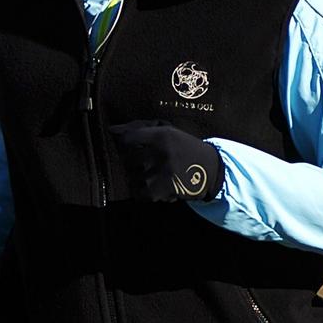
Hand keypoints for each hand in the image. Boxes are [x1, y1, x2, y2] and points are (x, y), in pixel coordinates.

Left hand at [108, 121, 223, 202]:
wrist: (211, 170)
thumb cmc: (185, 148)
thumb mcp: (167, 131)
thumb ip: (140, 128)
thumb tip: (112, 131)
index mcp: (160, 135)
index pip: (125, 139)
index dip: (124, 144)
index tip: (130, 147)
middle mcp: (159, 153)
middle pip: (126, 159)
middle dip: (131, 162)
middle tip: (143, 162)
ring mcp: (160, 173)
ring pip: (132, 177)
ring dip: (138, 177)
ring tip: (152, 174)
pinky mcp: (162, 190)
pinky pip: (139, 193)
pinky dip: (144, 191)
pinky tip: (156, 185)